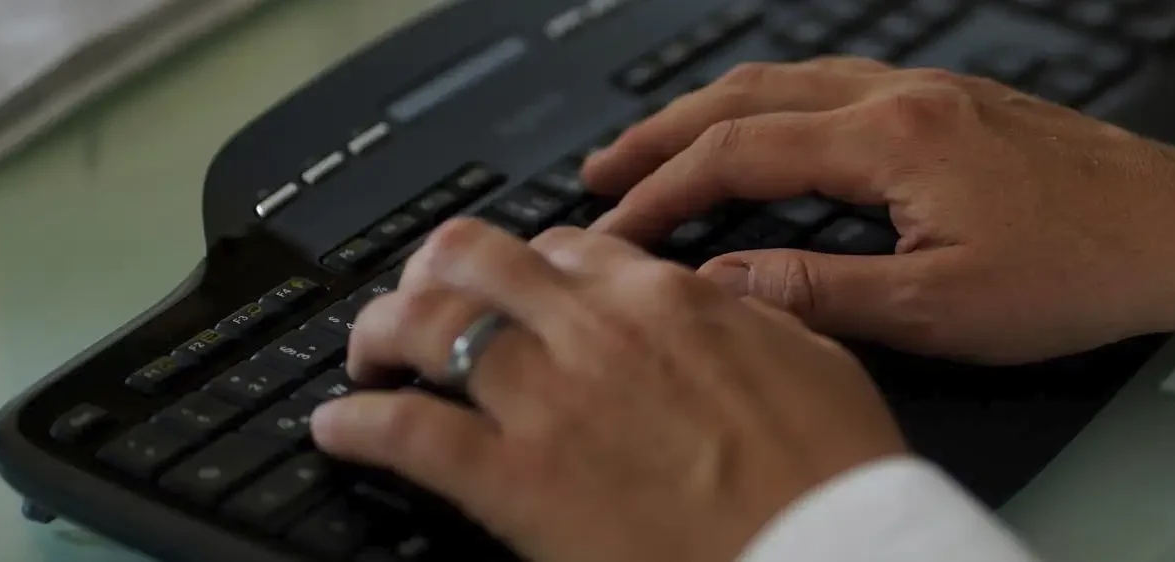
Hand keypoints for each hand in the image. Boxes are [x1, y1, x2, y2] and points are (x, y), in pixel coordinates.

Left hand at [311, 219, 907, 561]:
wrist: (831, 552)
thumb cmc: (834, 475)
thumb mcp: (814, 359)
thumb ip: (748, 317)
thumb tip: (720, 298)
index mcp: (670, 299)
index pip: (570, 244)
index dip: (530, 261)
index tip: (519, 284)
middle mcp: (597, 331)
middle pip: (476, 260)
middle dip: (435, 272)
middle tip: (421, 301)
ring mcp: (549, 401)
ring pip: (425, 326)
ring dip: (382, 333)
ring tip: (369, 357)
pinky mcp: (514, 480)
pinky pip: (406, 432)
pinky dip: (359, 425)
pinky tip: (340, 429)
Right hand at [584, 57, 1174, 363]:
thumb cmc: (1083, 271)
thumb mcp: (941, 309)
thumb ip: (822, 294)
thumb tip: (724, 285)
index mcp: (893, 139)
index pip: (739, 154)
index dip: (663, 193)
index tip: (612, 227)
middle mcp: (906, 95)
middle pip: (752, 95)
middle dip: (666, 134)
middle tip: (605, 171)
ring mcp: (935, 90)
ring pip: (795, 80)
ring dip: (720, 113)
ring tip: (668, 149)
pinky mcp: (961, 102)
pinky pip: (841, 84)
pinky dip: (781, 108)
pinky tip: (778, 134)